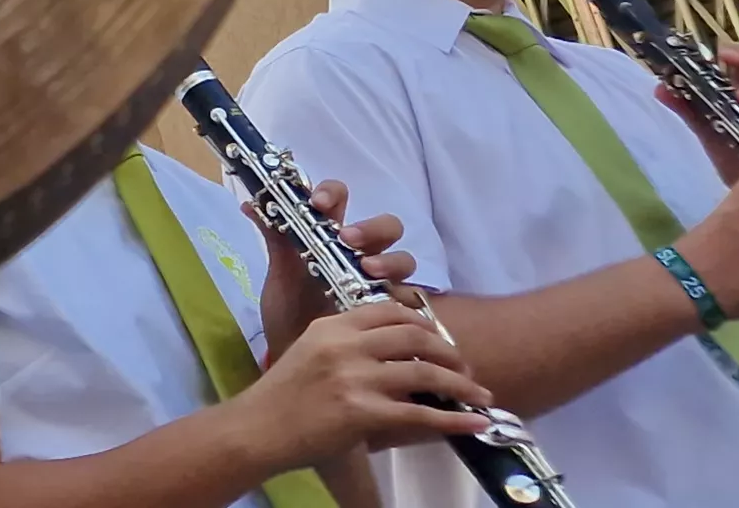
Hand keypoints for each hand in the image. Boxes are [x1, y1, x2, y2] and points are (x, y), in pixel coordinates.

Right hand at [233, 300, 495, 467]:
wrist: (258, 429)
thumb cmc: (283, 394)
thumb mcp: (309, 351)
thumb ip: (345, 342)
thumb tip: (391, 347)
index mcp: (332, 326)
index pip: (388, 309)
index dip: (422, 320)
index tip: (438, 335)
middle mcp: (346, 345)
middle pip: (414, 336)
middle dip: (449, 350)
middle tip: (465, 365)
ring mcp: (355, 378)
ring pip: (424, 371)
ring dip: (461, 384)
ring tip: (480, 394)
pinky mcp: (362, 412)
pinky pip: (420, 413)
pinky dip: (454, 419)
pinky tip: (475, 422)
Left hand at [252, 177, 420, 352]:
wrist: (296, 357)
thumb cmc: (290, 311)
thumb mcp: (279, 276)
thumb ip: (274, 240)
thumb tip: (251, 203)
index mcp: (331, 237)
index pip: (341, 199)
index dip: (333, 193)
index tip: (318, 203)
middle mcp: (362, 255)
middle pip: (386, 226)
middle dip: (371, 227)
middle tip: (348, 239)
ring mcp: (381, 282)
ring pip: (403, 259)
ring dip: (390, 261)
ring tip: (369, 271)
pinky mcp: (393, 312)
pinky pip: (411, 300)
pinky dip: (402, 298)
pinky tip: (389, 305)